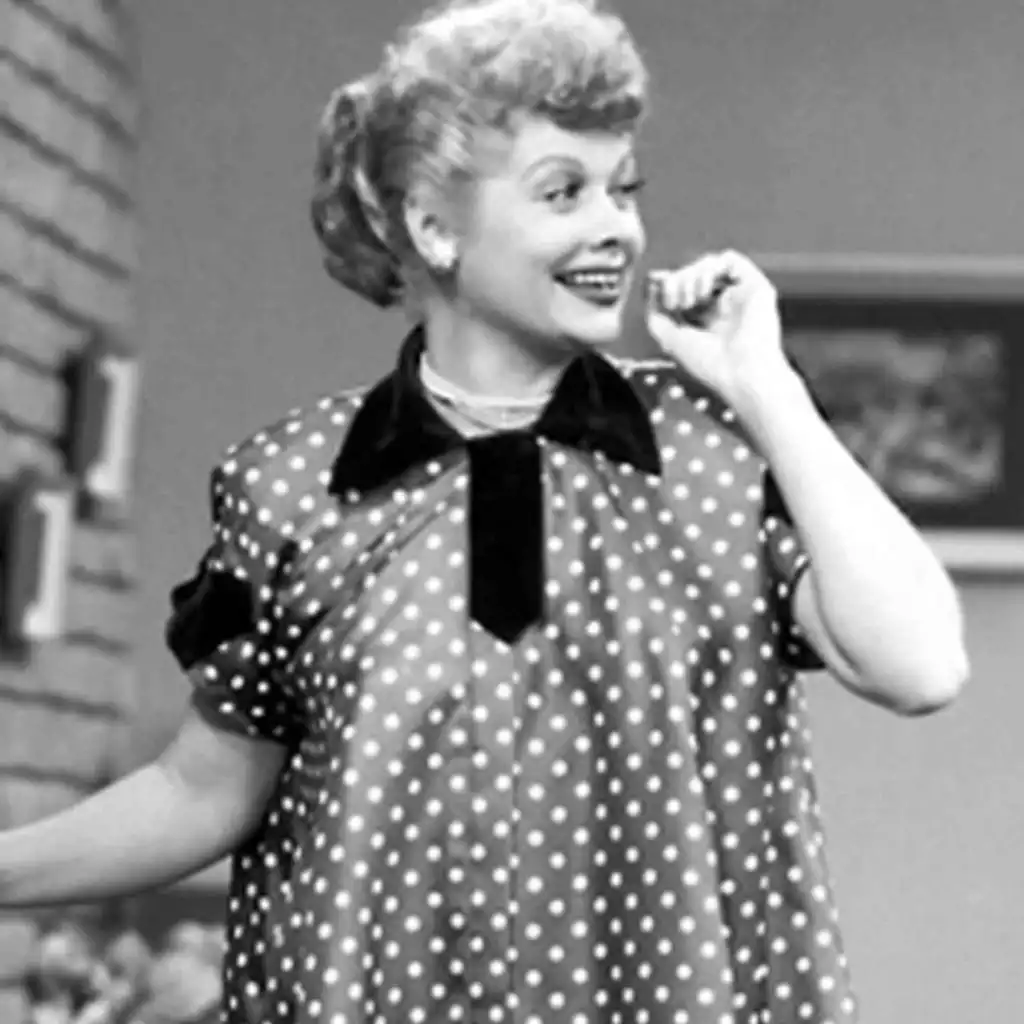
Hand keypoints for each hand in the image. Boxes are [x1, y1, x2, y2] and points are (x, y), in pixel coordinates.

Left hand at [644, 249, 793, 407]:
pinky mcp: (754, 285)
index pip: (683, 291)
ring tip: (688, 300)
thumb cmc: (710, 364)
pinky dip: (709, 268)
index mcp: (706, 320)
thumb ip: (655, 314)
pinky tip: (703, 290)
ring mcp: (739, 295)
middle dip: (676, 282)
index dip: (668, 287)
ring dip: (689, 276)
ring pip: (708, 265)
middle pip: (693, 275)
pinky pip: (730, 259)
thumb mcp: (670, 339)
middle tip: (674, 303)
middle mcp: (723, 306)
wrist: (742, 373)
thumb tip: (650, 288)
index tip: (657, 292)